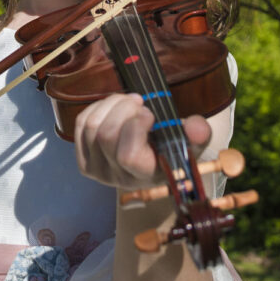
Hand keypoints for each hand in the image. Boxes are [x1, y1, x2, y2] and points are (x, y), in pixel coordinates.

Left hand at [73, 93, 210, 190]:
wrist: (154, 158)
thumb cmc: (172, 149)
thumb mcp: (190, 142)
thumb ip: (197, 134)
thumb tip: (197, 127)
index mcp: (145, 176)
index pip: (128, 156)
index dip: (135, 127)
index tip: (150, 114)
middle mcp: (117, 178)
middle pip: (106, 136)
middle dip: (123, 109)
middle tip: (139, 102)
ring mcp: (97, 171)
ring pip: (92, 127)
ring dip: (111, 104)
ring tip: (130, 101)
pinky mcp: (84, 160)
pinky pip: (81, 125)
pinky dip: (97, 108)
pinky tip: (114, 107)